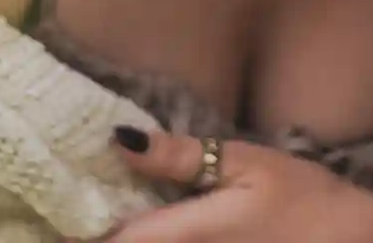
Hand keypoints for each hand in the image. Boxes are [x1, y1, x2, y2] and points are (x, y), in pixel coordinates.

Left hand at [102, 126, 372, 242]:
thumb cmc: (305, 199)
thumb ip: (181, 157)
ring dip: (137, 238)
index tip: (67, 204)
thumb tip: (119, 140)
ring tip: (124, 220)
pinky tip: (167, 231)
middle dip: (109, 230)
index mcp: (183, 236)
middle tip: (89, 212)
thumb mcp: (246, 163)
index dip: (84, 227)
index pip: (112, 240)